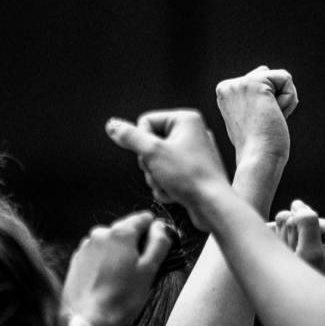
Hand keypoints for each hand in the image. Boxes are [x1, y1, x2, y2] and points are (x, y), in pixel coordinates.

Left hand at [63, 211, 172, 325]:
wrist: (86, 318)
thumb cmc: (121, 298)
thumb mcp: (149, 271)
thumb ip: (159, 244)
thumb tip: (161, 227)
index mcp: (120, 233)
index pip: (143, 218)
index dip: (154, 231)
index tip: (156, 248)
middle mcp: (100, 233)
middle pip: (126, 230)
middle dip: (135, 245)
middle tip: (140, 270)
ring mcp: (86, 246)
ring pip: (111, 242)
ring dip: (119, 254)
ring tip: (122, 279)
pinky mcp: (77, 259)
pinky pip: (97, 254)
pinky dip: (105, 262)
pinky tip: (107, 280)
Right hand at [104, 110, 230, 220]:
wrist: (213, 206)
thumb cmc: (188, 176)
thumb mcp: (153, 153)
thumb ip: (130, 137)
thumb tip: (112, 125)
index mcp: (186, 119)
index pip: (145, 122)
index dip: (142, 142)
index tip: (155, 156)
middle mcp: (191, 132)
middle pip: (149, 144)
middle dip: (149, 164)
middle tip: (161, 173)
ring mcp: (192, 153)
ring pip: (155, 162)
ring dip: (155, 178)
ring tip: (169, 185)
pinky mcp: (192, 172)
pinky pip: (167, 175)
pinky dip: (165, 186)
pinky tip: (174, 194)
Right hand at [214, 66, 297, 168]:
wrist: (257, 159)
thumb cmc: (256, 146)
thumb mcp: (248, 117)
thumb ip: (253, 95)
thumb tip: (263, 70)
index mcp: (224, 93)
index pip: (260, 82)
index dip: (266, 104)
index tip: (255, 124)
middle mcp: (228, 85)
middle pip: (270, 77)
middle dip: (275, 100)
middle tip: (263, 123)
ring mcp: (240, 83)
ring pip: (279, 78)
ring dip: (283, 101)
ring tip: (269, 120)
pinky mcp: (256, 83)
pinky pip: (286, 79)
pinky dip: (289, 99)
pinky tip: (275, 114)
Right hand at [273, 200, 324, 277]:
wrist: (289, 300)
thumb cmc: (305, 284)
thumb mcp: (311, 254)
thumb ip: (307, 222)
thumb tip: (297, 204)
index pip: (309, 217)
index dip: (300, 237)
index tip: (307, 257)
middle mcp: (324, 229)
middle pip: (296, 216)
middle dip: (290, 238)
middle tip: (297, 260)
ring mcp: (306, 230)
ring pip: (283, 219)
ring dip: (280, 240)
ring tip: (290, 259)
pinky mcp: (290, 232)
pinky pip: (273, 225)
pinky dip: (272, 240)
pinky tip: (280, 253)